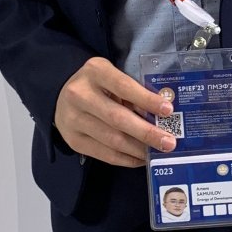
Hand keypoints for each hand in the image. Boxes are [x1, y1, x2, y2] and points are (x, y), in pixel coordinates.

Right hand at [53, 57, 177, 167]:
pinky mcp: (73, 140)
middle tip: (169, 142)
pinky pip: (105, 154)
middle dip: (147, 132)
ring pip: (112, 140)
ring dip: (139, 149)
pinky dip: (127, 159)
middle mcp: (79, 95)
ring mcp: (73, 119)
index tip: (168, 110)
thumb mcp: (113, 77)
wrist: (62, 95)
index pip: (123, 86)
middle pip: (117, 118)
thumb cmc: (98, 85)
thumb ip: (133, 92)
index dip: (146, 100)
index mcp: (94, 72)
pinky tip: (142, 158)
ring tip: (158, 152)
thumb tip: (162, 116)